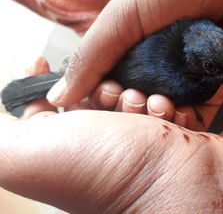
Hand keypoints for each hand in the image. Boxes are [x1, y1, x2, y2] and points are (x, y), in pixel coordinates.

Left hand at [0, 59, 222, 213]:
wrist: (176, 188)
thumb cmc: (104, 172)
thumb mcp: (28, 155)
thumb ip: (3, 135)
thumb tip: (17, 99)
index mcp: (69, 142)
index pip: (51, 102)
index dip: (50, 82)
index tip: (48, 63)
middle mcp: (103, 139)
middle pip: (97, 90)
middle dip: (105, 84)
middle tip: (115, 94)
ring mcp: (139, 134)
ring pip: (134, 91)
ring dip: (139, 91)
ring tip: (145, 106)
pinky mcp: (170, 129)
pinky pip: (166, 99)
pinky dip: (168, 100)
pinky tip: (168, 112)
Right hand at [46, 0, 222, 128]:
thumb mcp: (125, 14)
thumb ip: (94, 55)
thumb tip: (59, 96)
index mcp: (130, 49)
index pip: (106, 88)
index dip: (101, 100)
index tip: (106, 95)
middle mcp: (156, 67)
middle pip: (135, 106)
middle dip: (130, 111)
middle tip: (133, 101)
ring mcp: (186, 78)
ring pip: (165, 115)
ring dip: (158, 119)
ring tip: (159, 106)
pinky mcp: (216, 84)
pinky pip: (199, 116)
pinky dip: (187, 125)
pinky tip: (180, 119)